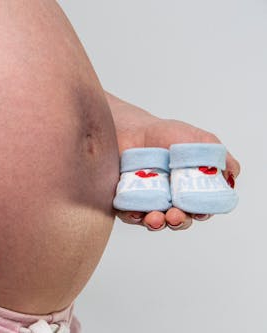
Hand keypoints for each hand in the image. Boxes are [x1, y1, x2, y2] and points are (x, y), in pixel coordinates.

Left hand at [106, 93, 239, 230]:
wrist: (134, 128)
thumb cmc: (167, 135)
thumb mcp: (202, 141)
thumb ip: (221, 158)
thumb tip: (231, 178)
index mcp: (190, 191)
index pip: (200, 210)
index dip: (201, 214)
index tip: (200, 212)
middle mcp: (170, 201)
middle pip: (178, 220)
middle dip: (179, 221)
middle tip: (175, 215)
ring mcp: (148, 203)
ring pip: (154, 222)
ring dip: (156, 223)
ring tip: (156, 217)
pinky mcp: (126, 202)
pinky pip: (129, 215)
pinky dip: (133, 217)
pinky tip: (135, 213)